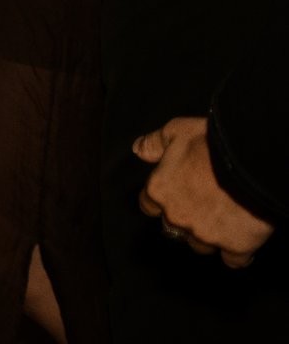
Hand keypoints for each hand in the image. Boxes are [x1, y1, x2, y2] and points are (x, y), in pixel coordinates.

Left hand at [137, 117, 274, 267]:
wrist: (251, 162)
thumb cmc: (211, 143)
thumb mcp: (176, 131)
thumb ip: (154, 144)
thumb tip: (139, 151)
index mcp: (160, 191)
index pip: (148, 205)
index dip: (161, 200)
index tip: (173, 194)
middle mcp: (177, 217)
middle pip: (173, 227)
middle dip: (184, 218)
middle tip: (202, 204)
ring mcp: (206, 235)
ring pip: (200, 245)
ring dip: (207, 235)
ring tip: (223, 219)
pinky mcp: (235, 247)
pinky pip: (232, 260)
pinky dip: (236, 252)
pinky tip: (241, 240)